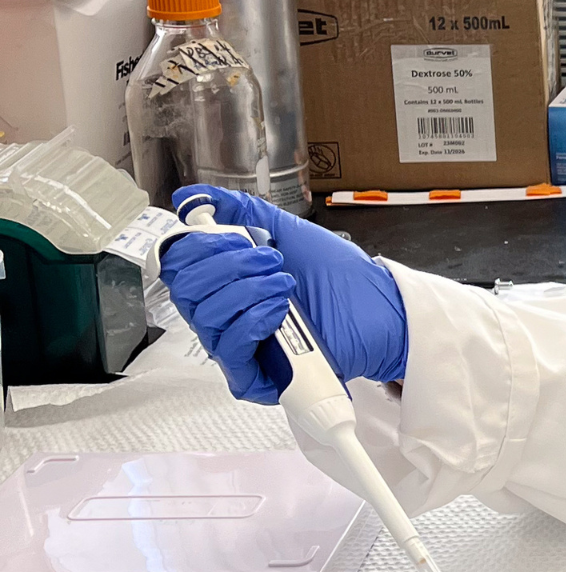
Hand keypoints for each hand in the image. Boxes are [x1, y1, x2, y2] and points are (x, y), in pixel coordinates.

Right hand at [160, 185, 408, 403]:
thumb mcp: (286, 230)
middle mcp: (224, 313)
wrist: (379, 307)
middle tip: (272, 261)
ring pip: (205, 317)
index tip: (237, 236)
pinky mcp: (255, 376)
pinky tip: (279, 310)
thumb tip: (190, 196)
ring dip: (248, 291)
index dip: (200, 247)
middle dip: (229, 266)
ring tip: (285, 284)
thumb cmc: (338, 274)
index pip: (179, 266)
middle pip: (186, 290)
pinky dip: (250, 321)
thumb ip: (239, 209)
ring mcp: (238, 346)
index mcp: (224, 281)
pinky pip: (228, 351)